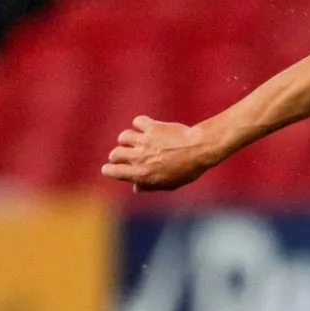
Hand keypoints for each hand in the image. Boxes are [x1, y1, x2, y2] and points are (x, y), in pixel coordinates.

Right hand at [102, 115, 219, 191]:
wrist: (200, 149)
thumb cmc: (187, 169)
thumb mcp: (169, 184)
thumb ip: (150, 186)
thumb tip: (136, 188)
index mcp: (142, 174)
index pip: (113, 172)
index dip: (109, 170)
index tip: (111, 168)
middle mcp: (140, 157)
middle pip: (115, 153)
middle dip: (117, 155)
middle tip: (125, 155)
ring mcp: (145, 141)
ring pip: (123, 137)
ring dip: (128, 139)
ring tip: (136, 141)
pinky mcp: (152, 127)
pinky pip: (138, 122)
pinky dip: (140, 124)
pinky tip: (147, 127)